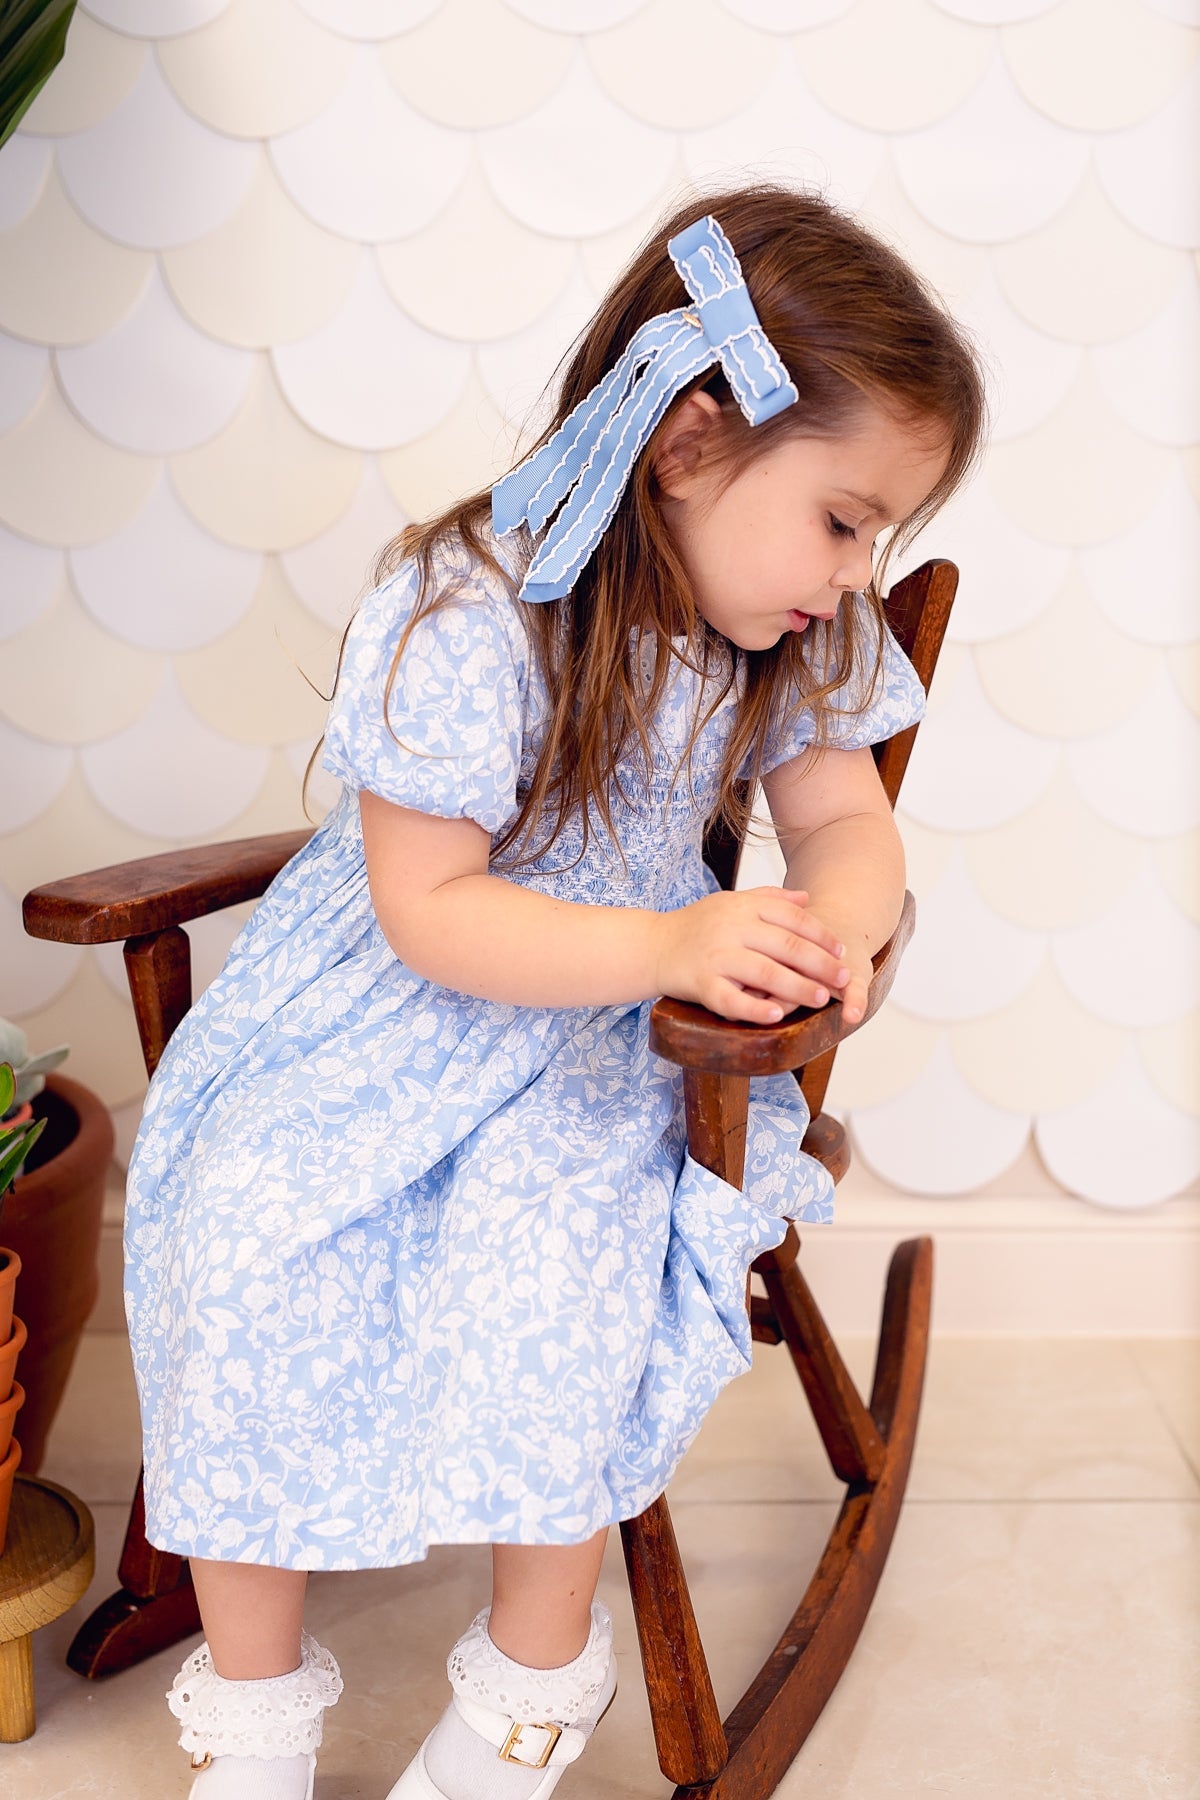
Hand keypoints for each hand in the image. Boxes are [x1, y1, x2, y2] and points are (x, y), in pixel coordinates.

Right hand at [655, 887, 853, 1024]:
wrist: (652, 946)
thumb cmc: (696, 925)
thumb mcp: (730, 902)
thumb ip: (769, 899)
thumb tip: (807, 898)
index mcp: (742, 907)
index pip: (792, 919)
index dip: (821, 936)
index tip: (841, 952)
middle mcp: (731, 928)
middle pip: (786, 946)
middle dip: (820, 964)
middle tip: (844, 980)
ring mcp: (716, 956)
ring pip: (765, 973)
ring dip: (798, 987)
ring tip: (821, 998)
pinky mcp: (701, 983)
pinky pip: (731, 999)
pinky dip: (755, 1009)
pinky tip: (777, 1017)